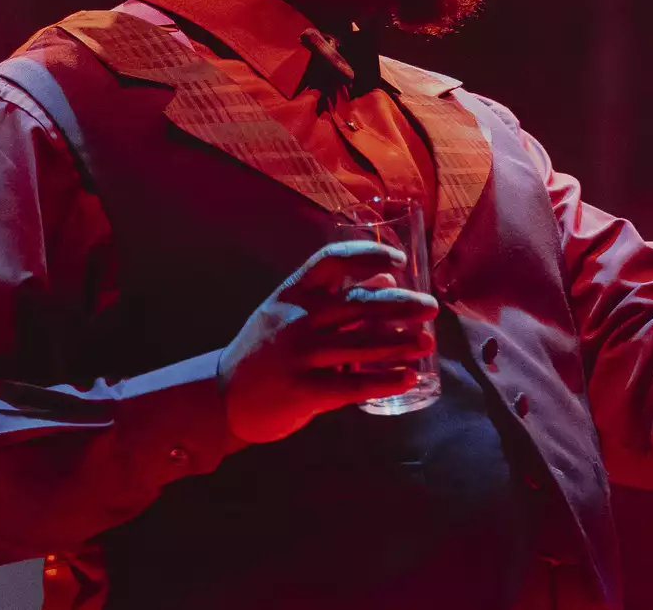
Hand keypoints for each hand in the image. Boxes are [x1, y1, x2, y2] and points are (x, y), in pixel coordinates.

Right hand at [217, 241, 438, 443]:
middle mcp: (296, 320)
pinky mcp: (303, 391)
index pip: (333, 262)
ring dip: (401, 343)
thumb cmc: (266, 350)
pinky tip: (409, 377)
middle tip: (431, 308)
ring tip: (427, 342)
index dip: (368, 255)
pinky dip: (385, 380)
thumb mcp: (289, 314)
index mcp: (291, 293)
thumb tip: (387, 277)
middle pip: (358, 304)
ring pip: (361, 345)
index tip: (399, 259)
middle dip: (401, 305)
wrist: (222, 397)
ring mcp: (298, 356)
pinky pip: (353, 386)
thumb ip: (332, 297)